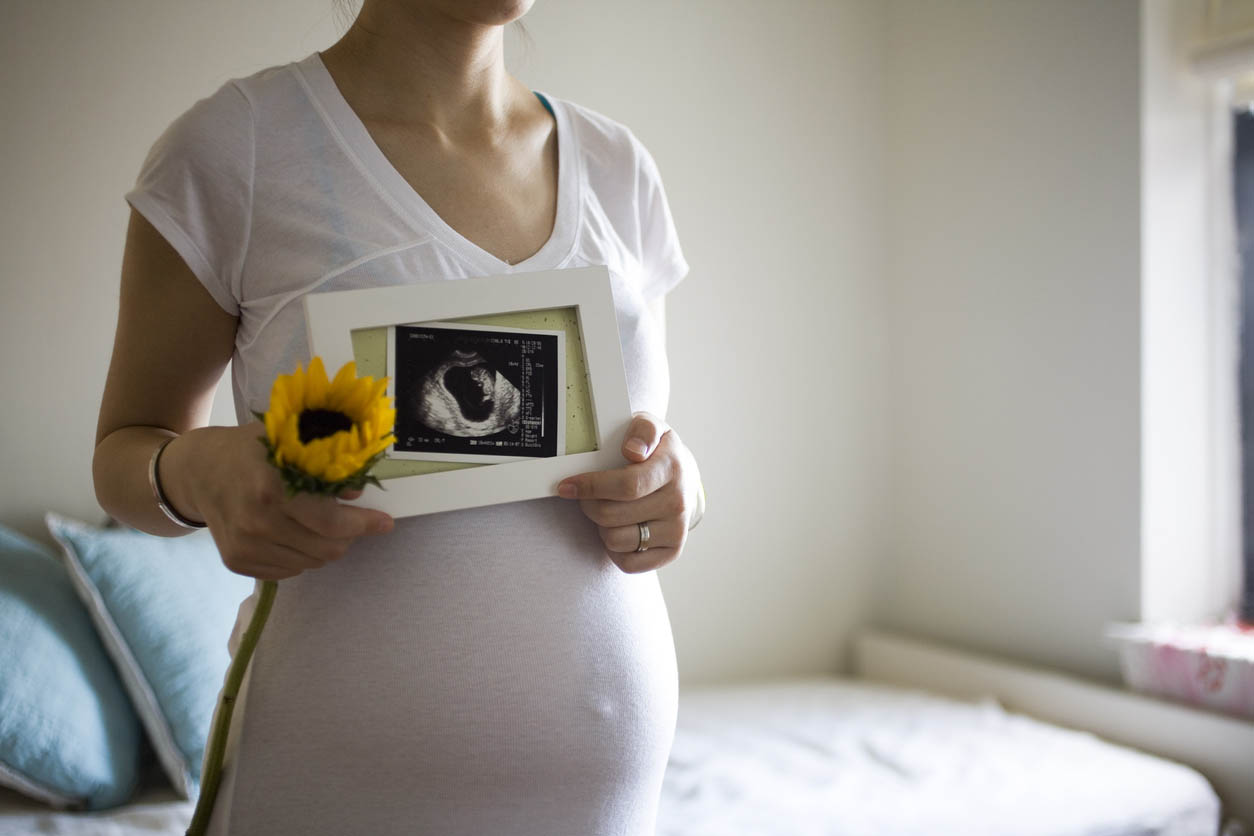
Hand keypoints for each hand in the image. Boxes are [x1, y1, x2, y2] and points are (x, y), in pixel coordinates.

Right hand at [163, 421, 394, 580]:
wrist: (199, 470)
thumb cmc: (252, 451)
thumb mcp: (290, 442)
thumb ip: (327, 464)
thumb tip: (358, 494)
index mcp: (272, 489)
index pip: (331, 522)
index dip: (364, 524)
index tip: (385, 522)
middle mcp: (257, 523)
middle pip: (326, 549)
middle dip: (348, 536)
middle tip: (351, 521)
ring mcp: (245, 546)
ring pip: (311, 563)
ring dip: (325, 545)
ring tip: (318, 522)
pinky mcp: (237, 562)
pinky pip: (289, 571)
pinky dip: (302, 555)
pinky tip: (294, 532)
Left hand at [557, 412, 700, 573]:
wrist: (685, 478)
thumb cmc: (658, 452)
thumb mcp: (651, 428)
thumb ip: (642, 430)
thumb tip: (633, 450)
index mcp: (671, 469)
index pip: (626, 486)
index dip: (590, 487)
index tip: (567, 486)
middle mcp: (677, 502)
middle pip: (612, 515)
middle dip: (589, 504)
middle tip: (588, 495)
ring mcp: (676, 530)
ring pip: (615, 540)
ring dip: (601, 526)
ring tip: (609, 510)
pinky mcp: (672, 552)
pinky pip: (627, 563)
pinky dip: (614, 548)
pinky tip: (619, 528)